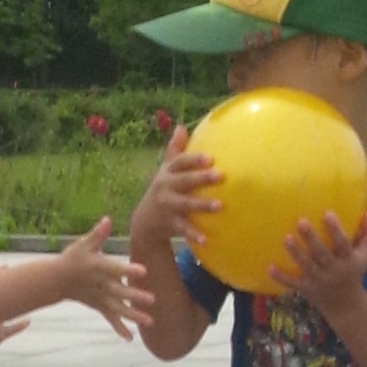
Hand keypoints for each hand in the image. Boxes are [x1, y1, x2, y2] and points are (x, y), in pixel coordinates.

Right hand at [50, 219, 153, 341]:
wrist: (57, 279)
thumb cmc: (73, 258)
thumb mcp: (83, 244)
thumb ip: (98, 234)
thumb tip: (108, 219)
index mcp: (99, 267)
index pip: (116, 269)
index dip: (129, 270)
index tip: (143, 271)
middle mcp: (101, 285)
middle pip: (120, 291)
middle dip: (135, 297)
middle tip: (152, 300)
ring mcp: (100, 298)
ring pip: (118, 308)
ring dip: (133, 316)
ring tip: (150, 322)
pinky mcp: (99, 306)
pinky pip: (110, 319)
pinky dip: (119, 328)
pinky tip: (130, 338)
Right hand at [135, 123, 224, 244]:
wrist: (145, 221)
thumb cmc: (164, 190)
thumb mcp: (166, 170)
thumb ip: (175, 151)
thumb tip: (181, 127)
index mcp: (167, 172)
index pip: (180, 163)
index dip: (194, 159)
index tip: (210, 158)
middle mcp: (165, 187)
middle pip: (184, 181)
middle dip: (201, 178)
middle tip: (221, 176)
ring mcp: (167, 206)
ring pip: (185, 204)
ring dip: (202, 205)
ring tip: (220, 206)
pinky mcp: (169, 224)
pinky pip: (183, 229)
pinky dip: (194, 234)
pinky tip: (207, 239)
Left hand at [265, 208, 366, 318]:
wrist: (346, 306)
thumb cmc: (354, 273)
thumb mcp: (365, 256)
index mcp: (348, 260)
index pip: (342, 244)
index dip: (335, 230)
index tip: (327, 214)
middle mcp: (333, 270)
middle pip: (321, 254)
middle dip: (311, 238)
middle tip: (301, 222)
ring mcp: (318, 280)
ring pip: (306, 266)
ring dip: (296, 253)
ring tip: (286, 238)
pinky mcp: (306, 288)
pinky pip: (292, 283)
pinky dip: (281, 277)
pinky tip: (269, 267)